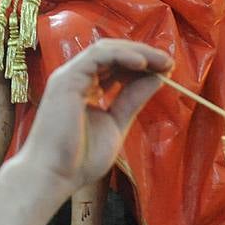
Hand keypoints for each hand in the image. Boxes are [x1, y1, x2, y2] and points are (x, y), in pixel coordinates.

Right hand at [16, 39, 170, 192]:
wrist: (55, 175)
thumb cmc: (79, 159)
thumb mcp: (116, 123)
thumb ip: (132, 100)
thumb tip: (156, 79)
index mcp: (84, 88)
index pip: (115, 65)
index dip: (142, 64)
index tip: (167, 69)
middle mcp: (76, 78)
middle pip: (112, 53)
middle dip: (143, 54)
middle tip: (169, 63)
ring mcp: (69, 77)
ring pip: (106, 49)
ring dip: (137, 52)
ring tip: (162, 61)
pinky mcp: (67, 79)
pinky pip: (97, 56)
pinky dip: (121, 55)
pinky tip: (142, 63)